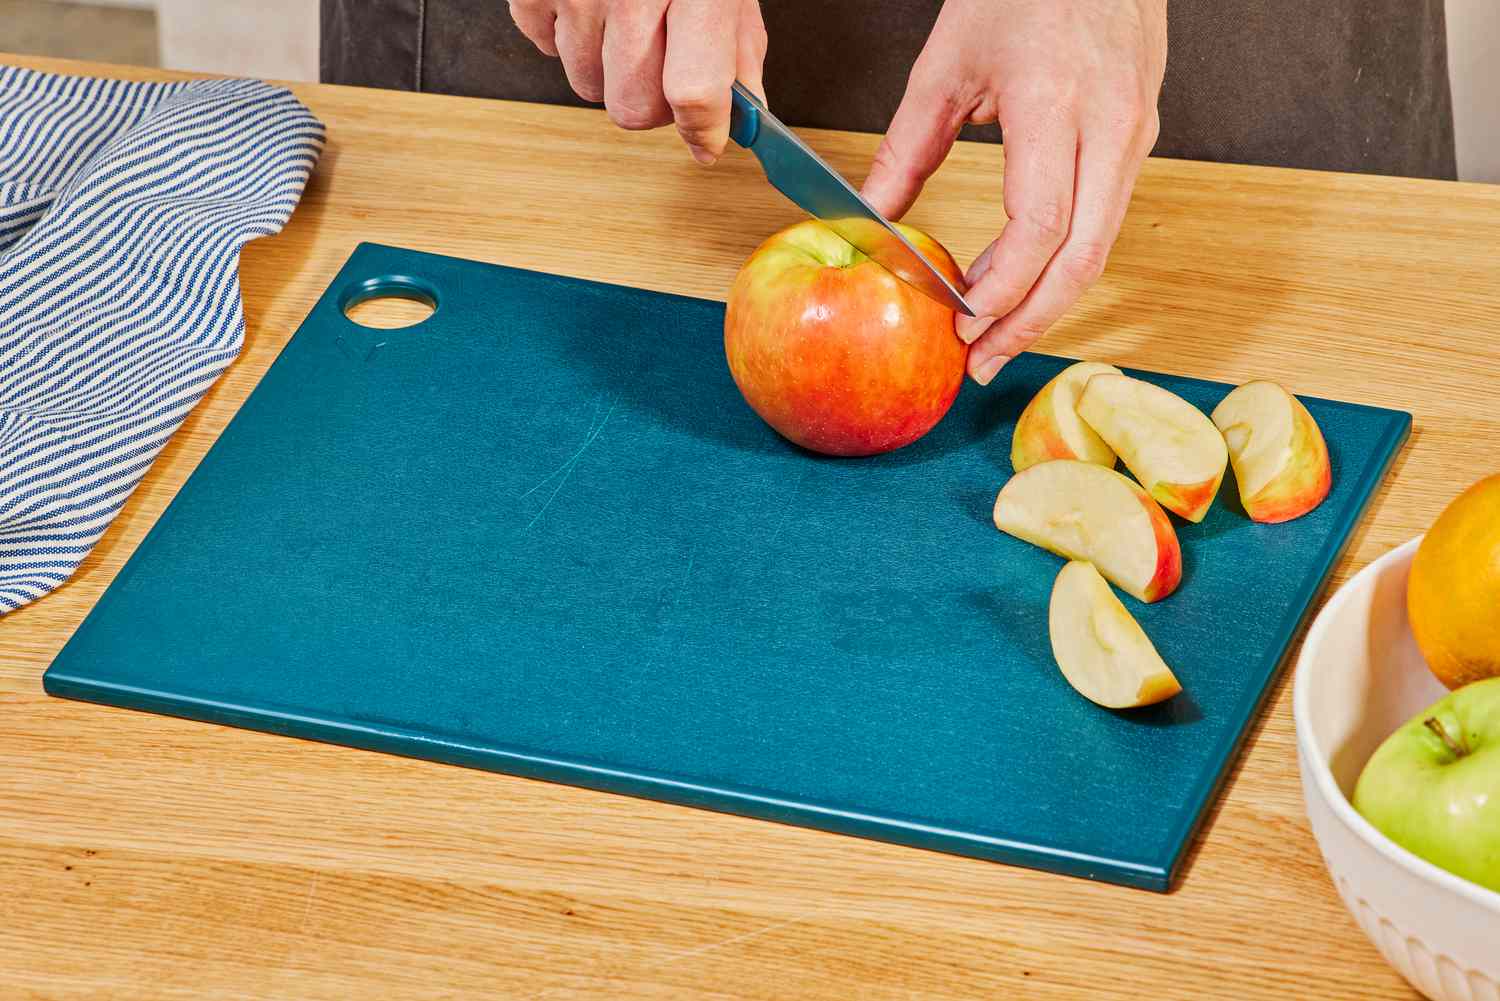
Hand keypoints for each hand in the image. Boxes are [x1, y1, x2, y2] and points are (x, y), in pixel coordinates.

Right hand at [509, 0, 767, 163]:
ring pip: (586, 84)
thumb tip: (741, 116)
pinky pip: (543, 45)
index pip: (694, 91)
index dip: (702, 129)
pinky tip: (589, 0)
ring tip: (624, 19)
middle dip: (652, 104)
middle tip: (663, 71)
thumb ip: (738, 47)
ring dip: (607, 68)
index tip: (705, 140)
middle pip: (632, 107)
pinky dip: (566, 34)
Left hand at [862, 0, 1166, 384]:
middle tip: (981, 362)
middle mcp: (1112, 124)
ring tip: (995, 335)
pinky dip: (1063, 260)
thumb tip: (870, 220)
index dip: (1002, 290)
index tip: (961, 324)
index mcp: (1058, 104)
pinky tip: (1019, 278)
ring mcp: (1137, 131)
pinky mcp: (1142, 133)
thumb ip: (906, 150)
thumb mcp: (946, 64)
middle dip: (1031, 322)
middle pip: (1084, 257)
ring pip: (1102, 245)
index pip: (1041, 227)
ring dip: (1048, 300)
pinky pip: (1107, 217)